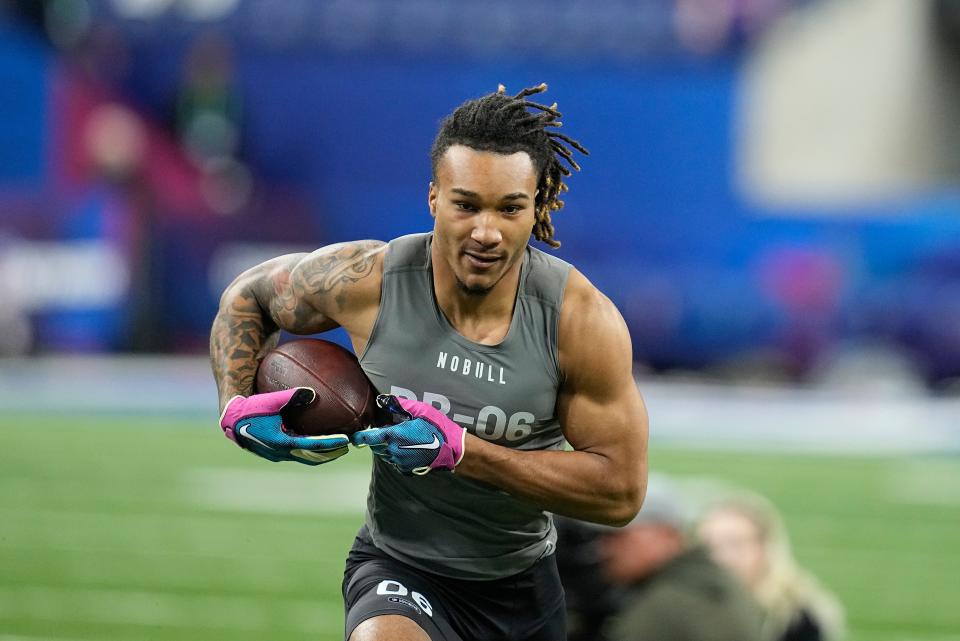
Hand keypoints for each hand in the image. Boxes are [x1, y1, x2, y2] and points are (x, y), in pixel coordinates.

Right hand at [219, 387, 349, 464]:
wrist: (229, 418)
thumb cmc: (249, 407)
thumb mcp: (270, 400)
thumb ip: (292, 396)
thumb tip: (313, 393)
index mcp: (281, 443)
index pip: (312, 445)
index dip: (330, 444)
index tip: (346, 440)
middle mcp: (280, 452)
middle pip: (312, 457)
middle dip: (330, 453)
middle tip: (347, 447)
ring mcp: (276, 454)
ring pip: (304, 457)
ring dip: (321, 454)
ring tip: (336, 448)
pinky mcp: (273, 450)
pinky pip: (296, 452)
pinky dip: (309, 448)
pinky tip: (315, 438)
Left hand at [351, 395, 465, 474]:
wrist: (453, 450)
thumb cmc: (437, 428)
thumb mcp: (420, 410)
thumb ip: (399, 405)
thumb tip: (383, 400)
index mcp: (394, 436)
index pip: (368, 437)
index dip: (359, 436)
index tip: (354, 436)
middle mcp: (393, 451)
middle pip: (375, 446)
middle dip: (376, 439)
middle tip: (385, 429)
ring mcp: (399, 462)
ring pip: (384, 454)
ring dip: (385, 446)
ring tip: (397, 437)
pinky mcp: (406, 469)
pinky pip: (394, 461)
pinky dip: (394, 454)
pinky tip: (406, 447)